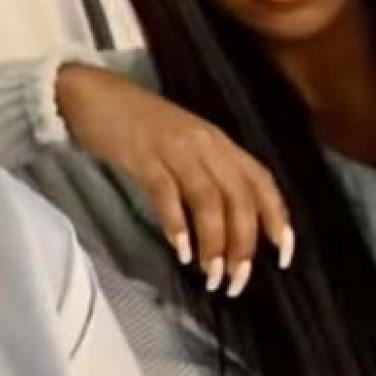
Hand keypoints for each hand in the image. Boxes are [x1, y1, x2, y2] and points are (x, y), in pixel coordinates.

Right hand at [55, 63, 294, 296]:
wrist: (93, 94)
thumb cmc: (135, 124)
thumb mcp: (181, 144)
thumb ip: (203, 173)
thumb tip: (220, 222)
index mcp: (218, 142)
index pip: (260, 182)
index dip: (276, 218)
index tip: (282, 257)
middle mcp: (204, 144)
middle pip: (238, 197)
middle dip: (242, 244)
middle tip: (235, 281)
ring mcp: (174, 148)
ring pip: (208, 199)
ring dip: (213, 241)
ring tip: (209, 274)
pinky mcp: (142, 155)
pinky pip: (166, 192)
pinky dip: (176, 223)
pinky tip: (179, 249)